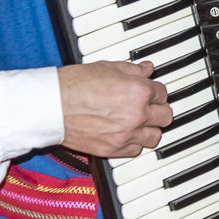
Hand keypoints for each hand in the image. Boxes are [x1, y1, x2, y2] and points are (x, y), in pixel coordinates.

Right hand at [58, 61, 172, 157]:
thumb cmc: (74, 85)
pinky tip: (128, 134)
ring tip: (141, 123)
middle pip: (166, 116)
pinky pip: (137, 151)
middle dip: (159, 110)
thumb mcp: (107, 67)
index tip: (150, 91)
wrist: (52, 106)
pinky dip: (135, 143)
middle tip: (150, 107)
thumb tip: (147, 69)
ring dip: (150, 129)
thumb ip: (132, 70)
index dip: (155, 90)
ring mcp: (126, 134)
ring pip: (155, 136)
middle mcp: (137, 114)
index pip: (163, 92)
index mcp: (139, 91)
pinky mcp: (113, 150)